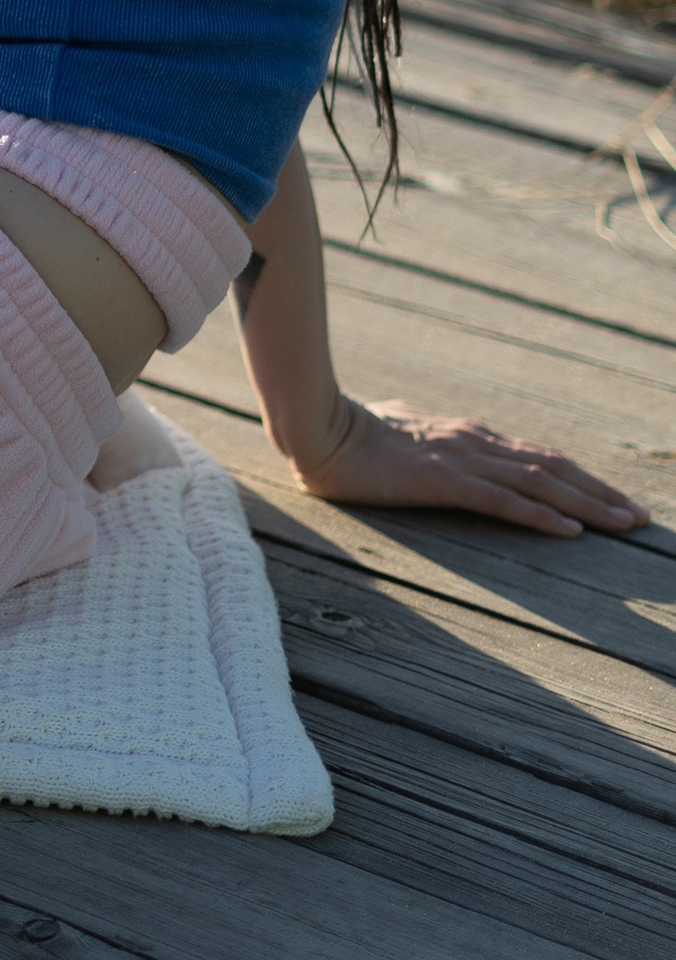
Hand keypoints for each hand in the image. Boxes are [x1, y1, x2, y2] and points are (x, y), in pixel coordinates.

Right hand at [293, 394, 649, 535]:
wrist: (318, 428)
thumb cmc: (352, 430)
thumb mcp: (403, 430)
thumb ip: (429, 437)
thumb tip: (432, 436)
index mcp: (469, 435)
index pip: (539, 457)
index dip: (582, 478)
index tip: (614, 499)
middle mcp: (475, 443)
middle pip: (554, 468)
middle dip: (602, 493)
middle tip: (641, 517)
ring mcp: (461, 460)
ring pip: (540, 484)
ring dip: (588, 505)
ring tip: (625, 524)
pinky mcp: (442, 481)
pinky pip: (503, 502)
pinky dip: (542, 517)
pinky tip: (571, 531)